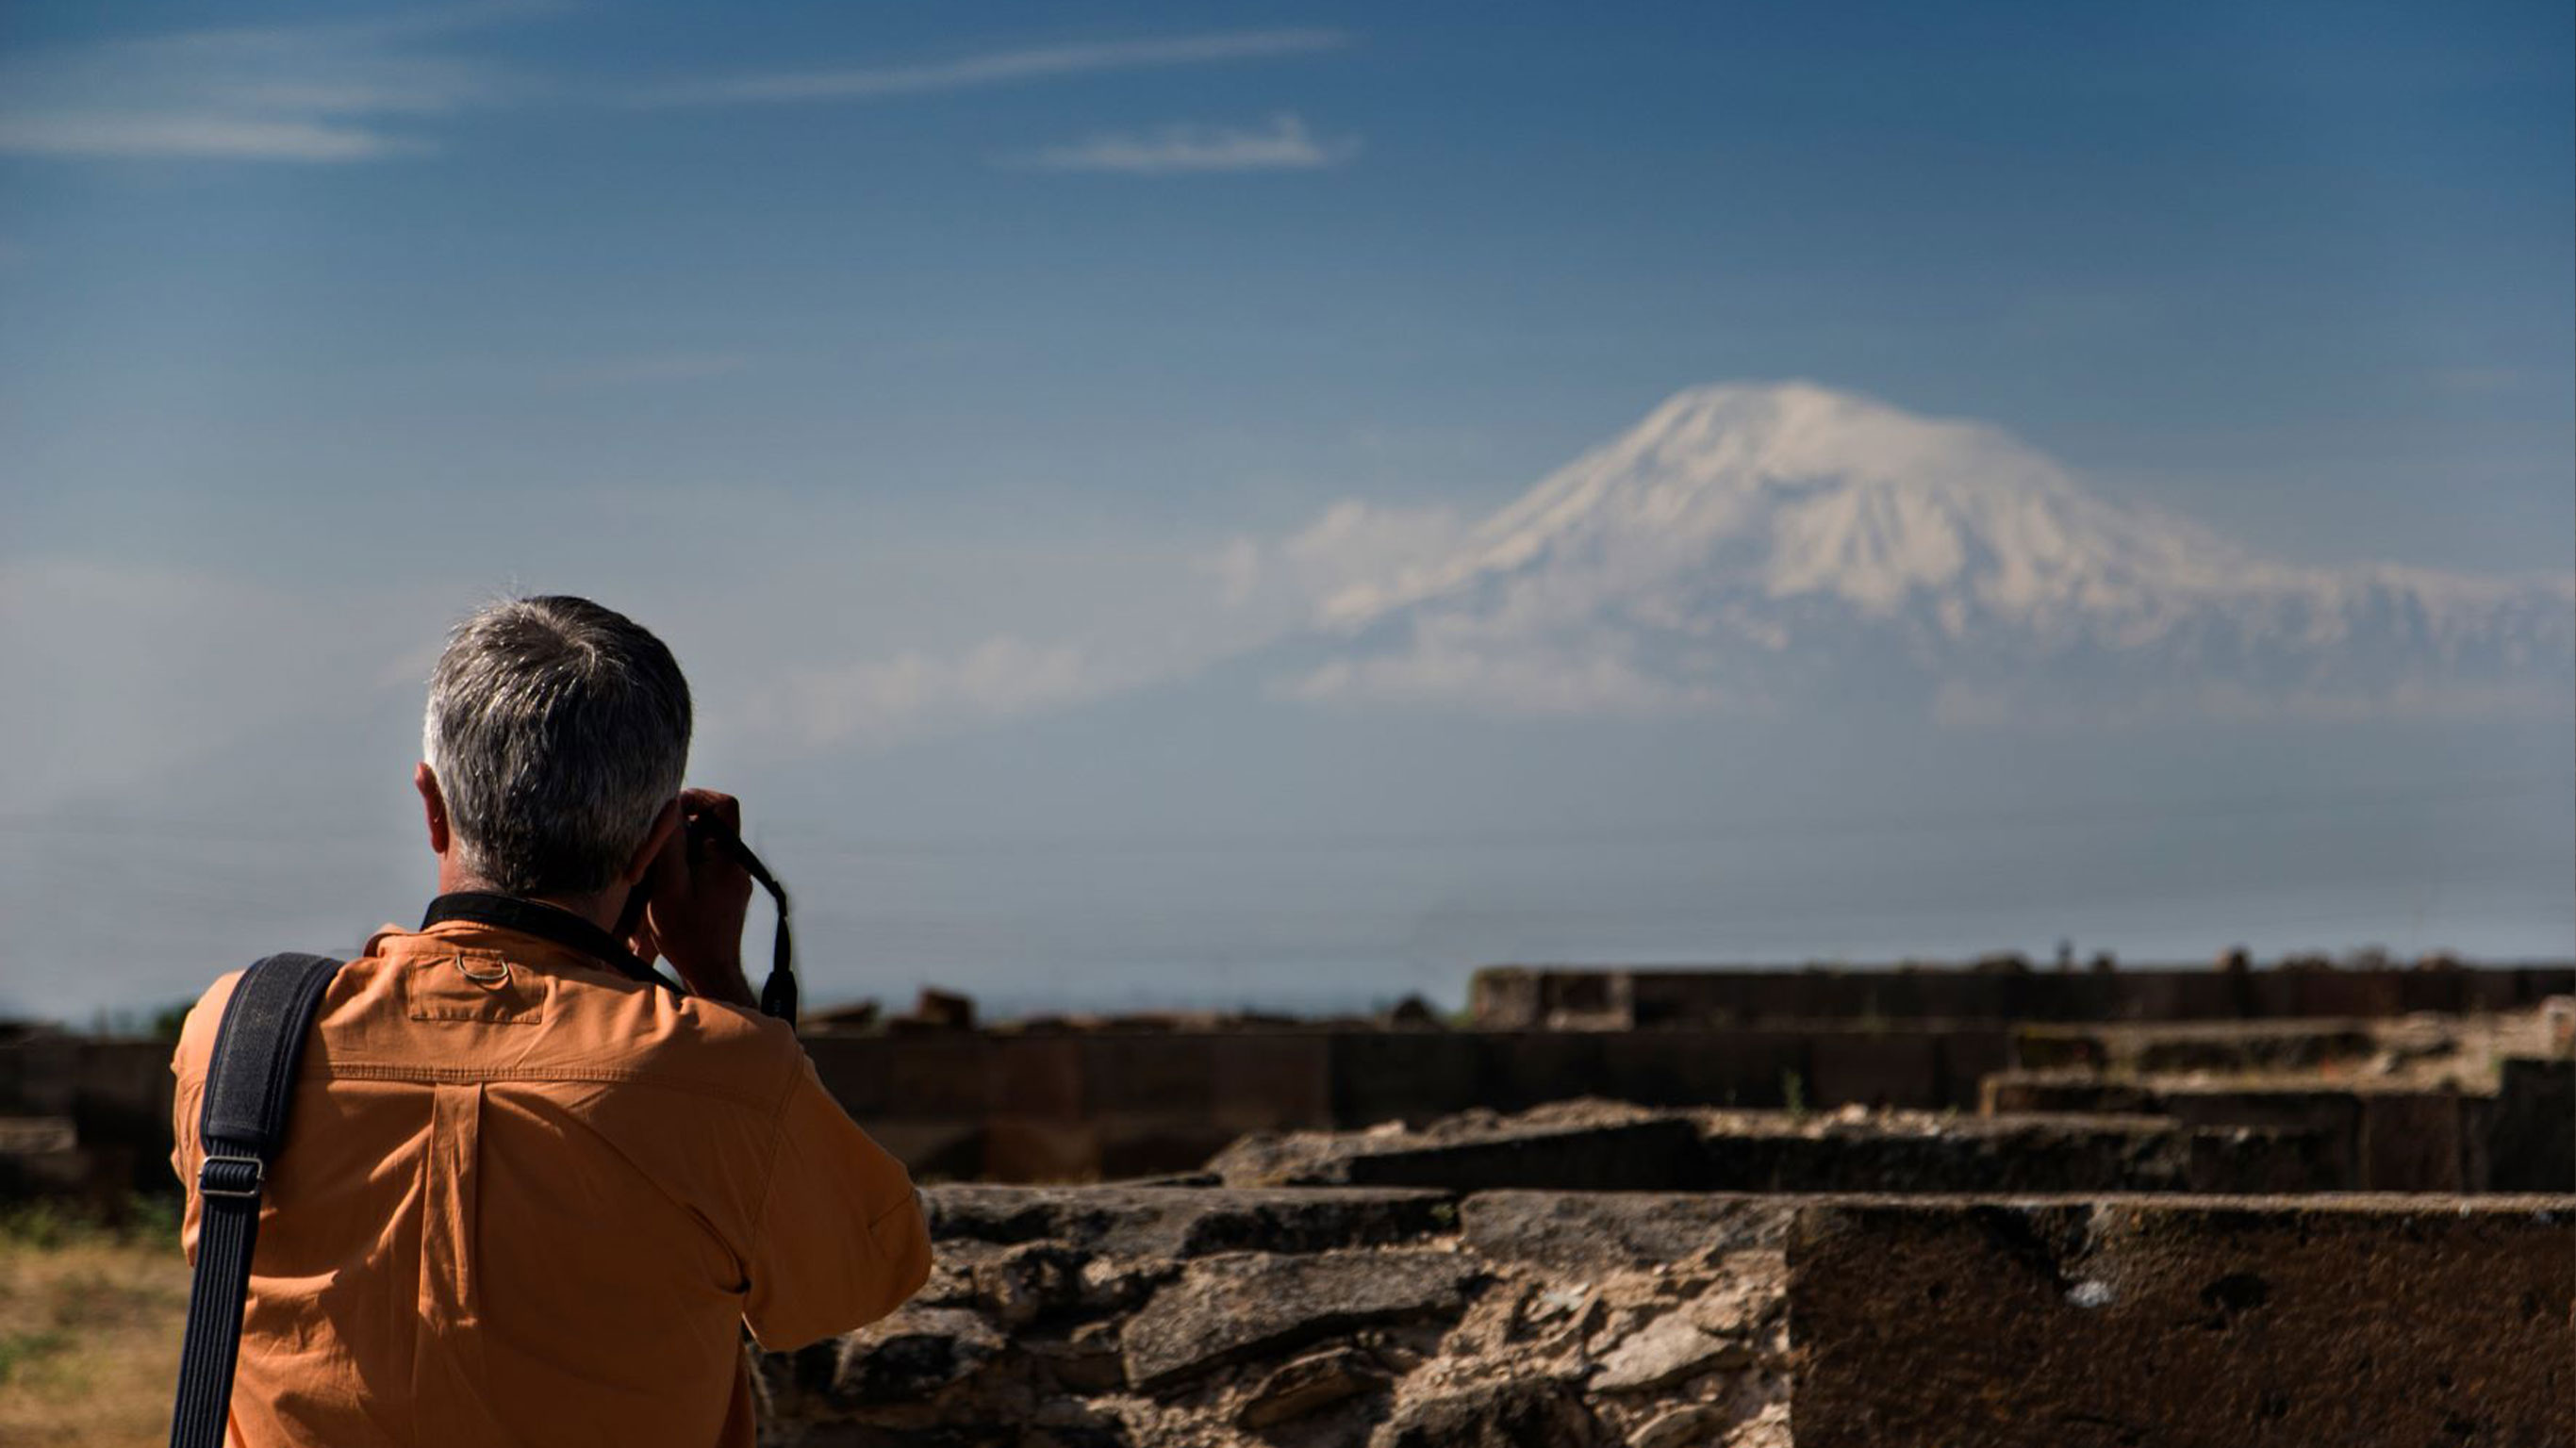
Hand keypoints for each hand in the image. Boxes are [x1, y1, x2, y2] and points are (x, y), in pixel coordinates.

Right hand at [629, 788, 757, 1007]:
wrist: (711, 974)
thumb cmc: (688, 935)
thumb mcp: (669, 887)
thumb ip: (669, 846)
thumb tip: (669, 806)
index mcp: (727, 856)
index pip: (725, 805)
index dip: (699, 797)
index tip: (672, 812)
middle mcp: (736, 865)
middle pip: (712, 823)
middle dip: (682, 828)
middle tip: (657, 848)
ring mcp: (734, 880)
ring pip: (706, 846)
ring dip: (681, 852)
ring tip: (660, 874)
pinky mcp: (727, 894)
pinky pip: (707, 866)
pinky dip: (687, 869)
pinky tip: (669, 890)